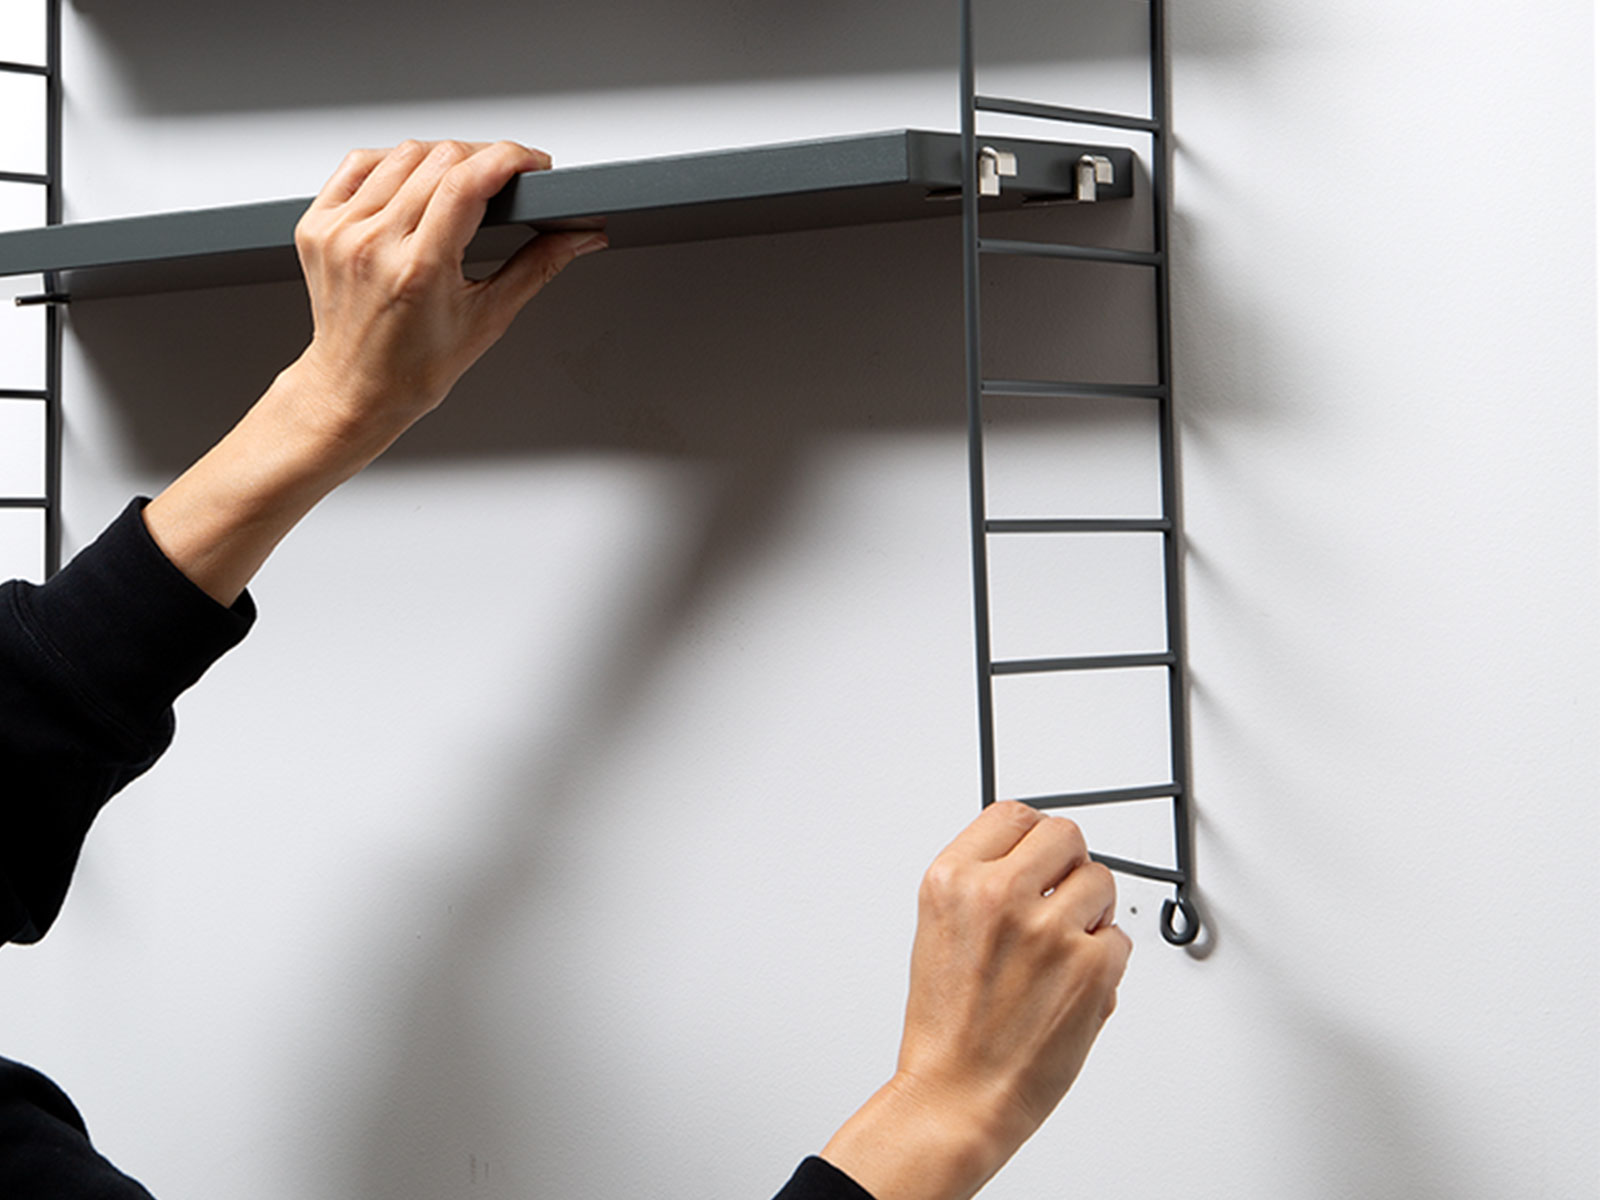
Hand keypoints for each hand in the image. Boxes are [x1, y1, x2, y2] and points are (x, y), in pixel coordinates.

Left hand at [143, 139, 604, 605]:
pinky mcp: (318, 223)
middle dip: (484, 157)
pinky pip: (360, 163)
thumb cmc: (415, 366)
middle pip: (439, 159)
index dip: (509, 158)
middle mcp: (373, 244)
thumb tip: (580, 237)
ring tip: (461, 184)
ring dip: (442, 157)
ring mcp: (340, 231)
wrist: (356, 388)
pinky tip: (413, 183)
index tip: (533, 163)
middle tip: (506, 178)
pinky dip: (394, 162)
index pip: (467, 182)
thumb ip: (537, 267)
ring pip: (402, 153)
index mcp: (418, 270)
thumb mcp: (489, 318)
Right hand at [821, 803, 1131, 1199]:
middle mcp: (998, 895)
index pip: (1013, 815)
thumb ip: (981, 883)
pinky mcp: (1092, 967)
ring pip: (1101, 881)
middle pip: (1065, 835)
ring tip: (1060, 952)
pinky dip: (1104, 962)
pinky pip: (1120, 939)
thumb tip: (1033, 856)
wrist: (957, 1094)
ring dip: (1090, 913)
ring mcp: (1049, 929)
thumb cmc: (947, 1026)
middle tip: (1058, 900)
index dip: (1032, 838)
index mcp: (952, 880)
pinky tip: (1070, 987)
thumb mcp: (939, 929)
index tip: (1038, 857)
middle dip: (1068, 866)